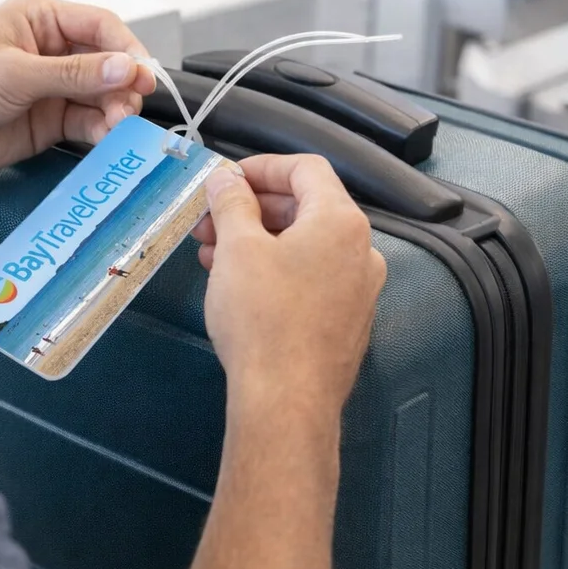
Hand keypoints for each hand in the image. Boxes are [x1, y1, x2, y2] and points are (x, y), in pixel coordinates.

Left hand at [0, 0, 156, 182]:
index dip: (127, 49)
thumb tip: (125, 68)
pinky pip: (87, 123)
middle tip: (129, 107)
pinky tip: (106, 138)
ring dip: (115, 110)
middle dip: (123, 84)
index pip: (100, 25)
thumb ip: (74, 74)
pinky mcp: (48, 121)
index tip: (144, 75)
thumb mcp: (15, 74)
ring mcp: (51, 87)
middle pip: (107, 62)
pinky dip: (101, 131)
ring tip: (118, 127)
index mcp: (40, 19)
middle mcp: (51, 50)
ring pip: (101, 95)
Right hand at [192, 155, 385, 419]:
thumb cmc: (262, 316)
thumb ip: (232, 202)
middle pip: (304, 206)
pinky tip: (237, 286)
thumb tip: (226, 178)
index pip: (305, 168)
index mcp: (341, 221)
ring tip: (211, 256)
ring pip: (303, 245)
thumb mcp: (237, 247)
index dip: (261, 166)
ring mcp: (359, 289)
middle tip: (206, 221)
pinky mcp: (346, 322)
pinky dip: (274, 269)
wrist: (287, 402)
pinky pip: (310, 277)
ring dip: (256, 240)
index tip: (223, 180)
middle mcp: (361, 250)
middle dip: (250, 208)